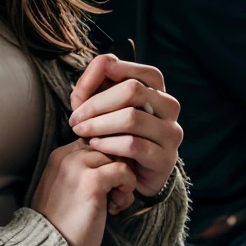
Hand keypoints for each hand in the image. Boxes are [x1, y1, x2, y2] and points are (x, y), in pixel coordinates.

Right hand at [30, 141, 137, 245]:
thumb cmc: (62, 224)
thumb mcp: (65, 189)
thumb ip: (82, 171)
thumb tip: (114, 161)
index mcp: (58, 156)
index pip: (95, 140)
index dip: (108, 160)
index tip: (107, 183)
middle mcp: (66, 156)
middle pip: (108, 145)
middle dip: (118, 167)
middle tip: (114, 194)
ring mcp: (77, 167)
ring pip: (118, 156)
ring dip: (124, 179)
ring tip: (115, 202)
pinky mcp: (91, 182)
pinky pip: (123, 171)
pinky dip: (127, 187)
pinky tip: (117, 206)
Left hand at [68, 53, 182, 201]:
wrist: (130, 176)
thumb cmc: (114, 135)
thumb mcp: (101, 109)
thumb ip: (92, 91)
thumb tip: (89, 79)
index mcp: (155, 88)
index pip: (134, 69)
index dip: (102, 75)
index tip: (77, 94)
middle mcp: (168, 107)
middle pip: (132, 89)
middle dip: (96, 103)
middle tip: (74, 119)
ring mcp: (170, 133)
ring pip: (132, 117)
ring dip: (98, 124)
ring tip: (80, 131)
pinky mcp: (165, 159)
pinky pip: (133, 145)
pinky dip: (108, 143)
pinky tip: (94, 145)